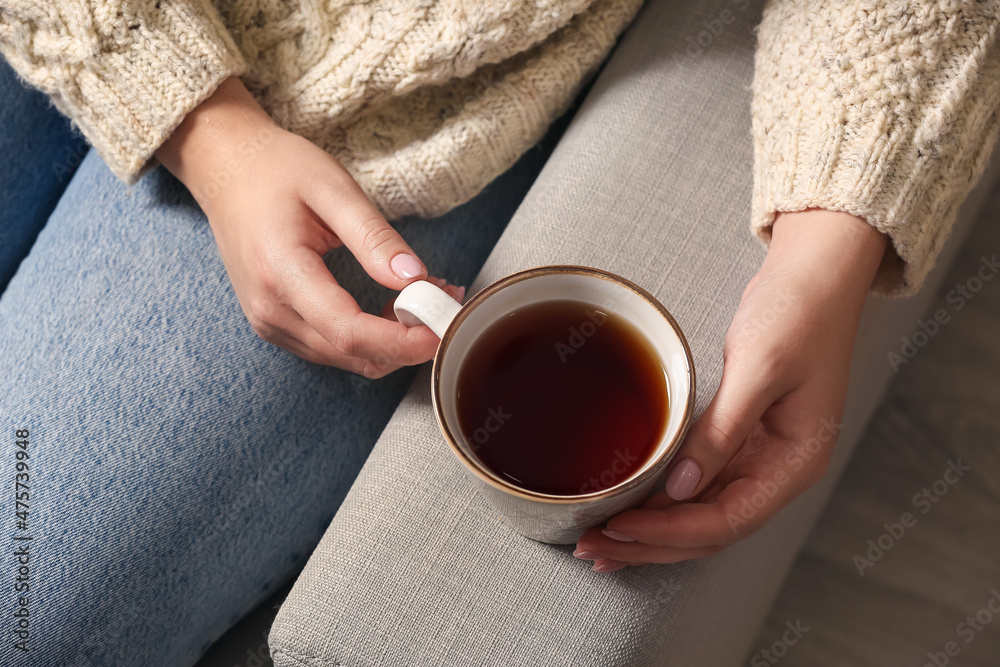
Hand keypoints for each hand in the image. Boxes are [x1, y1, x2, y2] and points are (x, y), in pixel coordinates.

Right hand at [156, 77, 460, 374]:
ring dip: (391, 342)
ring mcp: (269, 322)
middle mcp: (270, 310)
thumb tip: (416, 278)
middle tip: (444, 302)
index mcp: (281, 273)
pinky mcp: (276, 324)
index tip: (440, 327)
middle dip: (406, 341)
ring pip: (345, 358)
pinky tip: (391, 307)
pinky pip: (331, 348)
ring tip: (424, 298)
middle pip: (351, 354)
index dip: (401, 340)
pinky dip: (369, 338)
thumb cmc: (275, 170)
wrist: (225, 168)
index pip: (348, 330)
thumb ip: (374, 237)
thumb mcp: (333, 188)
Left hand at [575, 210, 887, 570]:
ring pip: (701, 514)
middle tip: (593, 549)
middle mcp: (780, 471)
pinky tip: (633, 508)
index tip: (619, 528)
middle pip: (709, 530)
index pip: (726, 520)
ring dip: (652, 531)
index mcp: (796, 462)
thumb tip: (681, 487)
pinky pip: (700, 485)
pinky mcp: (742, 441)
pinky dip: (664, 502)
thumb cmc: (799, 313)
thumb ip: (722, 432)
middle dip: (651, 545)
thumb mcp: (759, 368)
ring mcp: (761, 458)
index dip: (668, 531)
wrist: (816, 276)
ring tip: (602, 541)